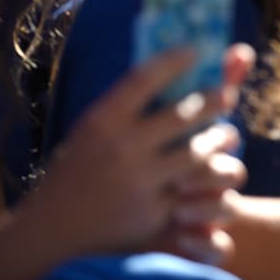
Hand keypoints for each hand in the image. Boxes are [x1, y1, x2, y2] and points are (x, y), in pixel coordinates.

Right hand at [26, 43, 252, 258]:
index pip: (143, 79)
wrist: (51, 228)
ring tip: (228, 135)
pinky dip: (208, 180)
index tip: (195, 51)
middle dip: (213, 102)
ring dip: (219, 141)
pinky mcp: (151, 214)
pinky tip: (217, 170)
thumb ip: (125, 105)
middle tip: (228, 96)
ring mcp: (137, 182)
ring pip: (197, 154)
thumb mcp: (91, 130)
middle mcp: (121, 148)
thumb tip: (170, 68)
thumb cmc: (78, 168)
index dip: (173, 61)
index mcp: (103, 120)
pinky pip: (193, 190)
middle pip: (182, 115)